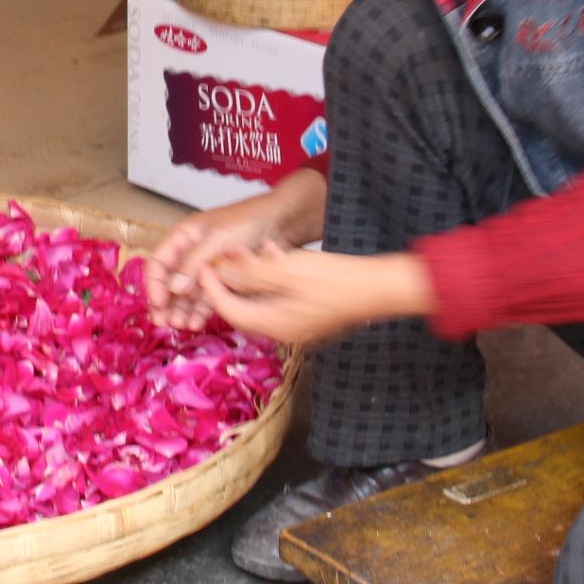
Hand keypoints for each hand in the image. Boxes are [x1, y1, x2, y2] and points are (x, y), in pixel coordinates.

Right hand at [143, 172, 326, 331]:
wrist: (280, 222)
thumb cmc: (248, 221)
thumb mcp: (217, 239)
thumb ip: (194, 264)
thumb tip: (173, 289)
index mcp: (183, 238)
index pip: (158, 263)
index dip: (154, 284)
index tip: (159, 303)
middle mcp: (190, 254)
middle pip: (169, 282)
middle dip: (165, 303)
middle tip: (163, 323)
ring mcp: (206, 268)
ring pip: (186, 293)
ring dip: (181, 310)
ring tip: (182, 326)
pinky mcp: (222, 279)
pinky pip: (206, 297)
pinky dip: (199, 310)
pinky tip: (196, 323)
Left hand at [196, 244, 433, 347]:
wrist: (381, 288)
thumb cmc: (337, 279)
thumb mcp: (287, 271)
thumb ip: (252, 273)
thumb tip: (221, 272)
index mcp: (275, 325)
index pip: (230, 311)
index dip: (212, 289)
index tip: (203, 268)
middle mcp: (285, 332)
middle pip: (245, 308)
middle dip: (231, 281)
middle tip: (222, 259)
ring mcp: (300, 326)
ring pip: (264, 300)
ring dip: (254, 276)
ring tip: (248, 251)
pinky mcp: (312, 316)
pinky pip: (283, 298)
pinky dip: (274, 278)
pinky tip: (276, 253)